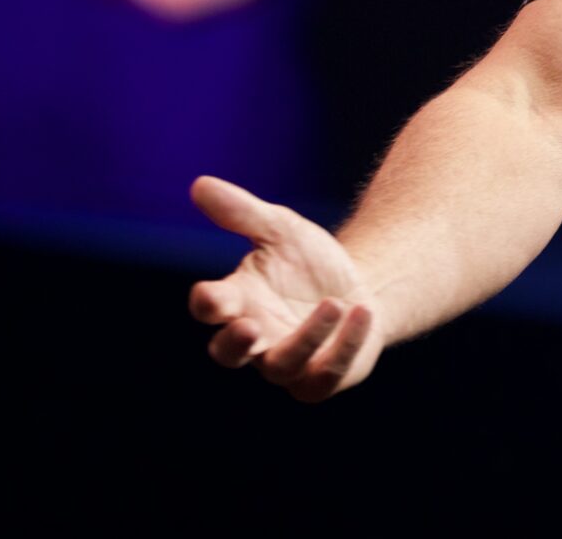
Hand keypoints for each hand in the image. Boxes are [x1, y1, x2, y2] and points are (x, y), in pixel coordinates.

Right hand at [188, 176, 384, 402]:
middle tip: (250, 326)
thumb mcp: (280, 228)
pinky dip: (345, 345)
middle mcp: (257, 337)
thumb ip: (242, 212)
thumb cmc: (308, 261)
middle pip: (228, 354)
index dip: (208, 304)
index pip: (209, 308)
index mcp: (239, 301)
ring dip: (307, 337)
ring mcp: (288, 363)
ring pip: (283, 365)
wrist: (359, 286)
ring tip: (334, 303)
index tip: (212, 296)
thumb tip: (200, 184)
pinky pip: (328, 373)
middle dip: (235, 344)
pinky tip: (361, 312)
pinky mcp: (322, 377)